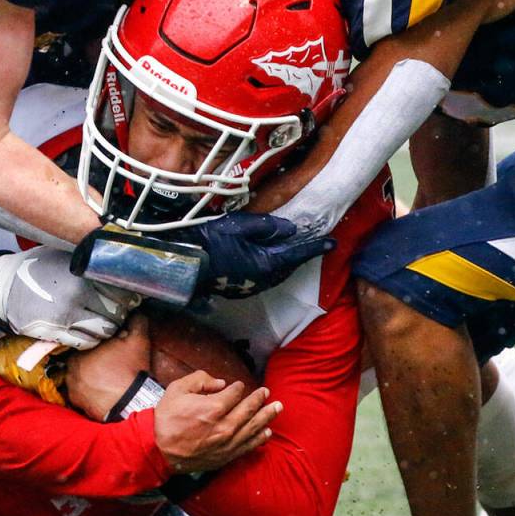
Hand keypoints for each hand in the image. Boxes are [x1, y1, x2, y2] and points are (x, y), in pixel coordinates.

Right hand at [0, 247, 139, 349]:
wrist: (4, 289)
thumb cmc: (36, 269)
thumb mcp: (63, 256)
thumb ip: (88, 261)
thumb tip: (117, 263)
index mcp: (81, 274)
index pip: (119, 290)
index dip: (129, 296)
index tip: (131, 298)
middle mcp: (77, 295)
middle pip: (116, 311)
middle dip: (120, 313)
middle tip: (118, 312)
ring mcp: (67, 316)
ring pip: (104, 329)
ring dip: (108, 328)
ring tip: (105, 322)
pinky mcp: (57, 333)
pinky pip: (86, 341)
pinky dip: (92, 339)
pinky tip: (90, 331)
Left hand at [64, 314, 152, 418]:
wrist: (133, 404)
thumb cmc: (131, 370)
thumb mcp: (138, 340)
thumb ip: (135, 321)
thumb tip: (136, 312)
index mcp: (79, 353)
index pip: (82, 343)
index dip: (94, 343)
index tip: (105, 346)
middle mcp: (70, 372)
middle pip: (79, 360)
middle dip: (90, 359)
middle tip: (104, 361)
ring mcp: (72, 390)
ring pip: (78, 377)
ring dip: (88, 376)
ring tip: (103, 376)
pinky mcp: (78, 405)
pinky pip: (81, 394)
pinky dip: (88, 392)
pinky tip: (101, 389)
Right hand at [153, 372, 280, 472]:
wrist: (158, 449)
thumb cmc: (166, 418)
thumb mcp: (177, 389)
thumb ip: (200, 380)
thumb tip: (220, 383)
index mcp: (213, 408)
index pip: (234, 394)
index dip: (238, 388)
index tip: (239, 385)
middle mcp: (224, 426)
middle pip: (249, 410)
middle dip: (260, 400)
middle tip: (267, 392)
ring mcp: (227, 443)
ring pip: (253, 428)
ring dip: (266, 417)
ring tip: (277, 408)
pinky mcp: (225, 456)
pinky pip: (247, 446)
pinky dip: (259, 439)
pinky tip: (267, 432)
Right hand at [186, 212, 334, 297]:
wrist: (182, 264)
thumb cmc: (208, 242)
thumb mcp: (239, 226)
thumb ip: (267, 226)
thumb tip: (291, 230)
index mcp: (266, 263)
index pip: (298, 254)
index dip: (315, 247)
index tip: (333, 243)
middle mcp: (262, 280)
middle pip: (289, 267)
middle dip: (302, 255)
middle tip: (314, 243)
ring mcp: (250, 287)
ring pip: (277, 274)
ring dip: (287, 262)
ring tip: (292, 250)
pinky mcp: (240, 289)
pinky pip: (264, 278)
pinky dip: (272, 268)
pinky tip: (267, 258)